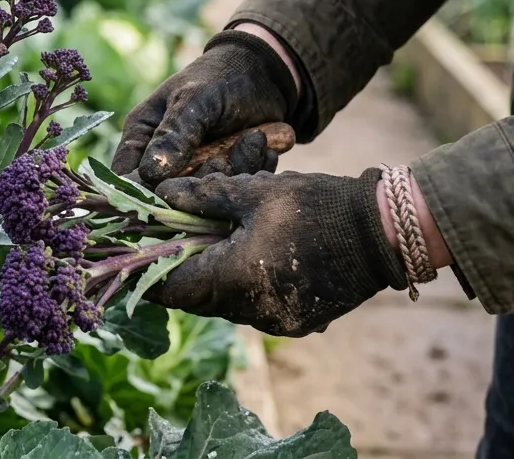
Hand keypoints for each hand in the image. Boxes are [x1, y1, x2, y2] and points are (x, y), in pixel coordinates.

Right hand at [112, 30, 297, 184]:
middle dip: (201, 181)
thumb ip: (173, 135)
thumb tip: (150, 174)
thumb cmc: (219, 78)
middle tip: (225, 157)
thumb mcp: (195, 99)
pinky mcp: (222, 175)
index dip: (143, 194)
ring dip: (233, 172)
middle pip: (169, 192)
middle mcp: (163, 158)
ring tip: (252, 139)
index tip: (172, 195)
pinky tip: (262, 145)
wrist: (264, 74)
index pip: (126, 178)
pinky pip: (232, 189)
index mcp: (142, 136)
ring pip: (205, 194)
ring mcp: (194, 169)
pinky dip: (251, 171)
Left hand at [147, 169, 407, 336]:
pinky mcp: (298, 321)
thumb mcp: (254, 191)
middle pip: (195, 297)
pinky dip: (240, 281)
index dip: (144, 271)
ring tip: (202, 240)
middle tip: (162, 241)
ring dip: (210, 273)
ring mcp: (277, 321)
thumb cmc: (317, 206)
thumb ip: (202, 194)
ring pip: (223, 301)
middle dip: (177, 268)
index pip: (170, 288)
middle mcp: (252, 312)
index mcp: (235, 281)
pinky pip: (252, 304)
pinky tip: (242, 252)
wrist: (386, 233)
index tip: (128, 252)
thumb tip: (160, 194)